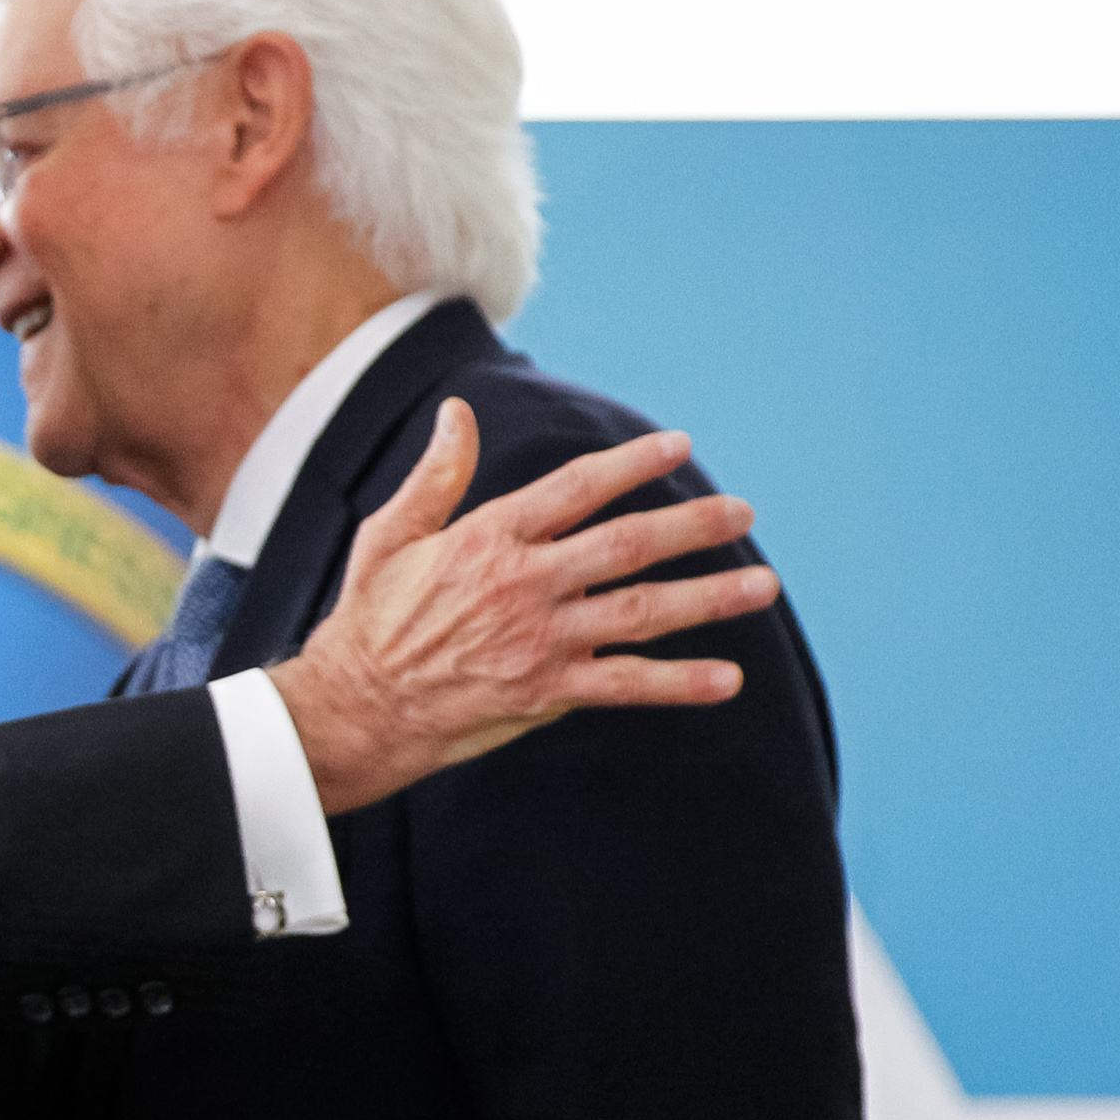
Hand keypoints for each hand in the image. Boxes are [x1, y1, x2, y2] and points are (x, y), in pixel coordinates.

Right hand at [270, 403, 779, 813]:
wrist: (356, 707)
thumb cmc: (370, 619)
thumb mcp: (390, 535)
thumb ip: (436, 475)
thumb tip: (458, 412)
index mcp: (488, 538)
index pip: (575, 489)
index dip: (631, 464)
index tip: (677, 445)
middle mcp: (523, 585)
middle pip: (625, 545)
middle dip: (692, 526)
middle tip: (743, 512)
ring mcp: (540, 640)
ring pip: (641, 611)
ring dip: (708, 598)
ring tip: (763, 587)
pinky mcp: (546, 692)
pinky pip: (626, 685)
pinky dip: (680, 683)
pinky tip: (728, 679)